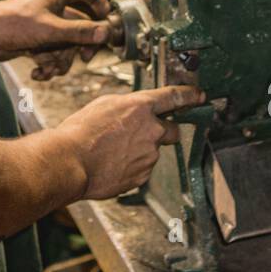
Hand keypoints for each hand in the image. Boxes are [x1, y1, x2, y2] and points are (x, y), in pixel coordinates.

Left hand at [0, 0, 112, 79]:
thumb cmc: (11, 24)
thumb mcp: (50, 30)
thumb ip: (79, 31)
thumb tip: (105, 33)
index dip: (98, 1)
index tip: (105, 19)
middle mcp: (51, 10)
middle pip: (81, 24)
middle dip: (81, 45)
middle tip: (84, 57)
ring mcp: (43, 27)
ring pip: (66, 44)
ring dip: (61, 61)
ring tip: (49, 68)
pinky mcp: (34, 43)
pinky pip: (51, 55)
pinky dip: (47, 66)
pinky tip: (37, 72)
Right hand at [56, 85, 205, 200]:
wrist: (71, 162)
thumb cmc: (80, 132)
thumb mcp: (103, 105)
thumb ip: (127, 106)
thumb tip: (134, 112)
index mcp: (140, 107)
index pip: (174, 97)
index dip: (189, 96)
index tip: (199, 96)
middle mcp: (151, 130)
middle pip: (172, 130)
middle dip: (163, 132)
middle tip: (142, 134)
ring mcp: (149, 155)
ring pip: (152, 151)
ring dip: (139, 151)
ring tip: (112, 152)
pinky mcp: (142, 176)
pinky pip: (142, 168)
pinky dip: (131, 166)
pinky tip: (111, 164)